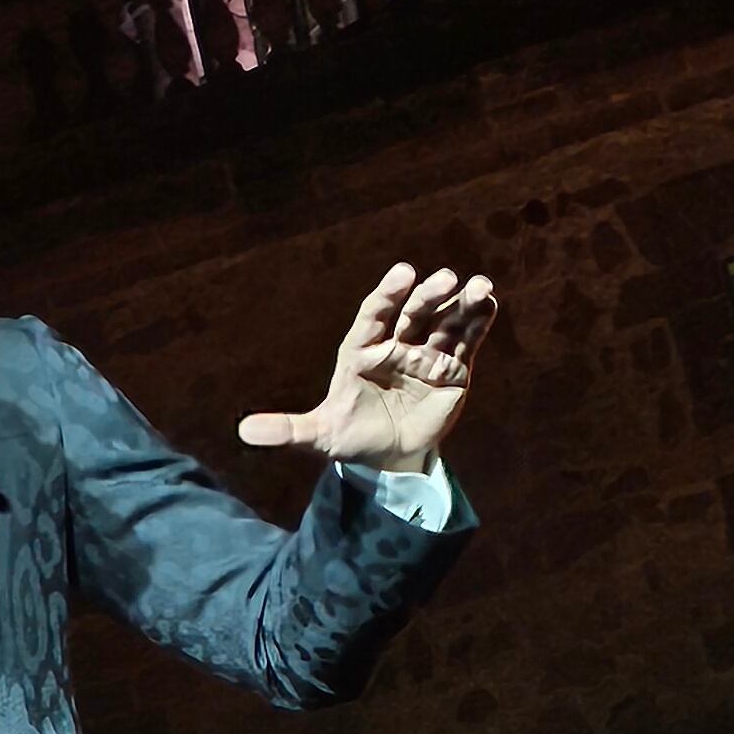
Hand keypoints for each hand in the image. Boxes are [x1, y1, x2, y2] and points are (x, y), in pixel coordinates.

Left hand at [236, 264, 495, 472]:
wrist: (389, 459)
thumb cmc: (351, 437)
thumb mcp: (319, 436)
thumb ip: (288, 430)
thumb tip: (243, 432)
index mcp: (362, 350)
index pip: (375, 314)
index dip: (388, 293)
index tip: (404, 273)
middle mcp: (395, 346)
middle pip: (413, 313)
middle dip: (428, 296)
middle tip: (446, 278)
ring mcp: (426, 355)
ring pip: (445, 322)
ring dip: (463, 303)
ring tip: (481, 286)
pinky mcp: (453, 370)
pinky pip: (467, 341)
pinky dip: (479, 322)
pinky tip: (490, 301)